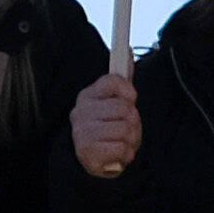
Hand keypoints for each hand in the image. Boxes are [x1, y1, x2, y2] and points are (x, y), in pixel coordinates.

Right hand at [71, 64, 142, 181]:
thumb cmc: (108, 128)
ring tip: (121, 142)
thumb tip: (128, 52)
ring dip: (131, 139)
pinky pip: (121, 148)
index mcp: (88, 96)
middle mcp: (80, 112)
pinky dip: (125, 154)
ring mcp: (82, 132)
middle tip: (126, 128)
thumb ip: (122, 80)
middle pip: (124, 108)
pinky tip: (117, 154)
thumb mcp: (115, 103)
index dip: (128, 91)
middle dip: (133, 121)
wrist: (94, 160)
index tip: (129, 100)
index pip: (113, 81)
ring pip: (125, 129)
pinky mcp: (87, 152)